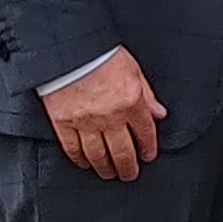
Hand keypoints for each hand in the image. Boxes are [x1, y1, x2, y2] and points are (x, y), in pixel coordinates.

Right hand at [44, 48, 164, 182]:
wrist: (68, 47)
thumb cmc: (100, 53)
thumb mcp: (133, 68)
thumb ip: (147, 94)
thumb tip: (159, 113)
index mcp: (131, 101)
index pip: (145, 133)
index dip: (148, 148)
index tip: (148, 156)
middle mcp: (111, 117)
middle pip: (123, 152)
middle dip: (129, 167)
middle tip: (130, 174)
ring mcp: (85, 122)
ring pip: (99, 156)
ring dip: (106, 168)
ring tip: (110, 174)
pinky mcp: (63, 123)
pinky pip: (73, 149)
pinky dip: (80, 160)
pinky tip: (85, 164)